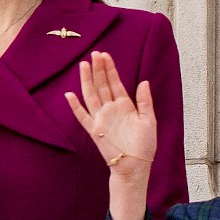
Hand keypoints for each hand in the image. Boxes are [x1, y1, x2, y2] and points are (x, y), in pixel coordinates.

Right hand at [64, 52, 155, 176]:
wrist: (135, 165)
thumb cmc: (144, 146)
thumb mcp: (150, 121)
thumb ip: (145, 102)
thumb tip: (144, 82)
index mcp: (125, 106)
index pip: (115, 83)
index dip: (110, 69)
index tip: (105, 55)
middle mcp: (111, 109)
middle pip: (102, 85)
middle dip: (98, 69)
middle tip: (94, 54)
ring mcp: (101, 118)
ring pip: (91, 95)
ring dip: (87, 81)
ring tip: (83, 66)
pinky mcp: (94, 130)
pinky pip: (82, 116)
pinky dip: (75, 106)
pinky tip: (69, 95)